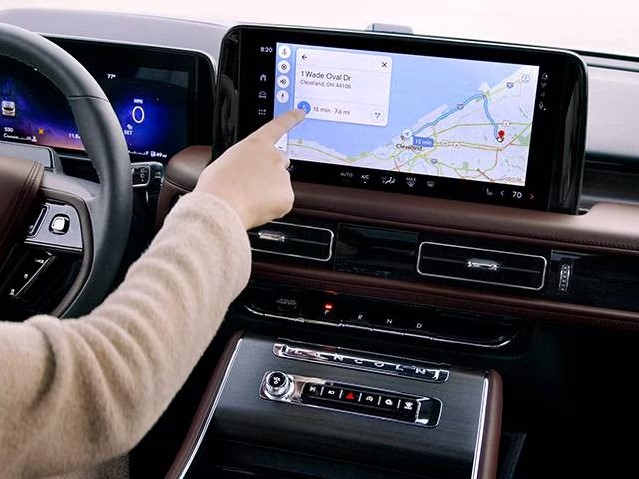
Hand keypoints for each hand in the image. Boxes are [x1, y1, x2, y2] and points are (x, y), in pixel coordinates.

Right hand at [195, 109, 304, 228]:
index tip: (301, 112)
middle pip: (281, 162)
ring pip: (280, 185)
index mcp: (256, 144)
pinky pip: (283, 203)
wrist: (221, 206)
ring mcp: (282, 176)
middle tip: (254, 185)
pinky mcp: (287, 196)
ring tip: (248, 199)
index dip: (291, 118)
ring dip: (269, 192)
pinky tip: (257, 208)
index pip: (278, 126)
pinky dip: (273, 207)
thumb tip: (244, 172)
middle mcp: (273, 156)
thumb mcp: (225, 162)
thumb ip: (242, 161)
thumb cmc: (217, 186)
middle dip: (272, 172)